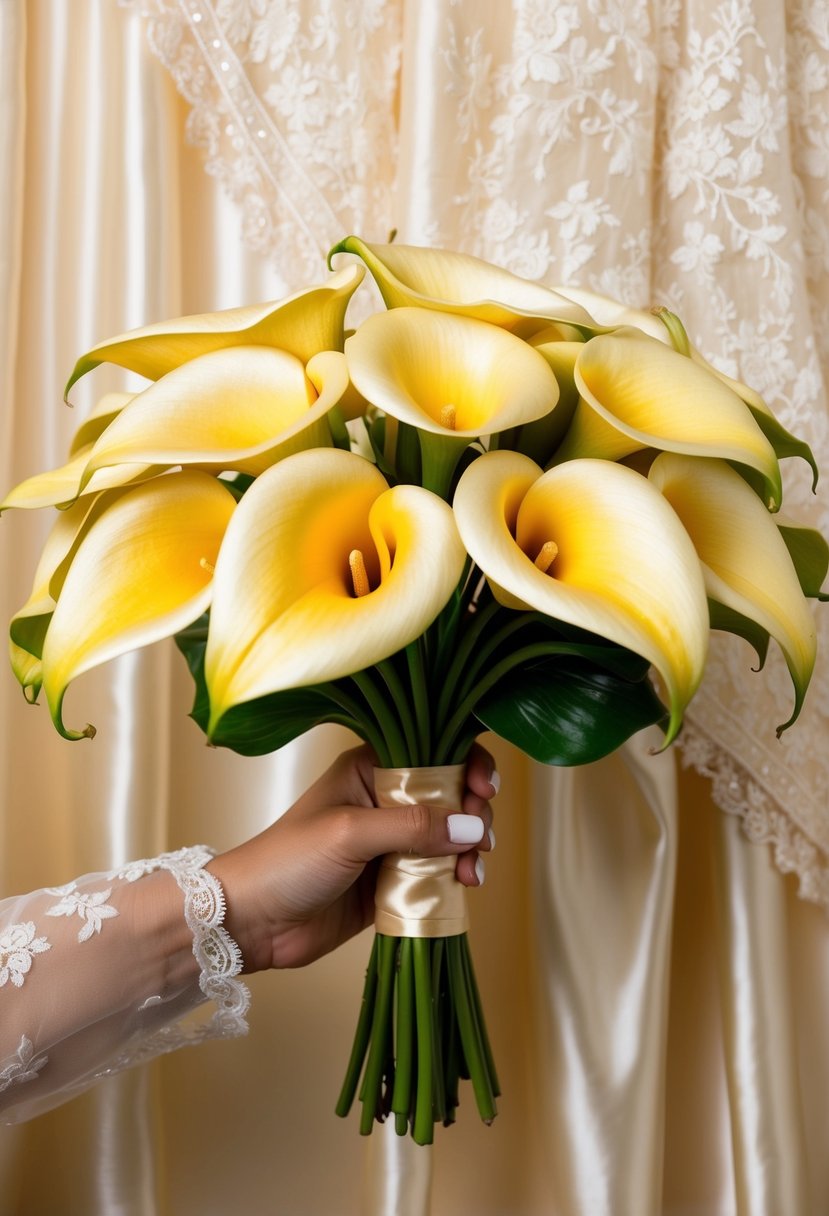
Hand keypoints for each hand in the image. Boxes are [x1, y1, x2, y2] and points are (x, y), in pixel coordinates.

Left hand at [209, 744, 497, 971]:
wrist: (252, 921)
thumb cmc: (287, 861)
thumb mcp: (350, 832)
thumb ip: (412, 826)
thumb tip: (472, 827)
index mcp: (369, 768)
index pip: (432, 752)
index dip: (466, 764)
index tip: (484, 789)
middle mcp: (384, 799)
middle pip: (450, 795)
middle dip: (474, 813)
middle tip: (479, 838)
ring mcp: (390, 842)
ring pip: (450, 836)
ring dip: (470, 849)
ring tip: (471, 870)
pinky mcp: (393, 881)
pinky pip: (438, 872)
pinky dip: (457, 876)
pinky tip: (464, 885)